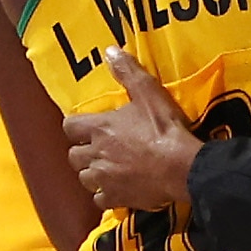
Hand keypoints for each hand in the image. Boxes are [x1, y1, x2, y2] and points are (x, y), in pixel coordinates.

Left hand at [66, 51, 202, 213]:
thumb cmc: (164, 129)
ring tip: (108, 169)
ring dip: (93, 173)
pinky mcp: (115, 198)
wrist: (181, 166)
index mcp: (99, 128)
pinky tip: (119, 189)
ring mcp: (103, 178)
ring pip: (84, 178)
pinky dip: (106, 195)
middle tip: (100, 147)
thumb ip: (128, 72)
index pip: (69, 126)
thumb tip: (109, 51)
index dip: (77, 126)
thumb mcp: (149, 93)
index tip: (90, 126)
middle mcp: (95, 154)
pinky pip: (100, 199)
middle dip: (83, 151)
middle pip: (73, 155)